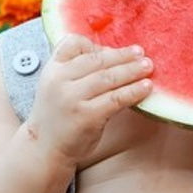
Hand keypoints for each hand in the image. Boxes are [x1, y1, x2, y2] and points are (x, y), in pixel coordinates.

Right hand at [27, 34, 152, 166]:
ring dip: (132, 71)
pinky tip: (146, 88)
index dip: (95, 45)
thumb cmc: (59, 115)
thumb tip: (114, 55)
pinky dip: (133, 91)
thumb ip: (76, 70)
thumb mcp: (57, 86)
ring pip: (108, 78)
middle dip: (122, 56)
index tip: (113, 48)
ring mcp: (72, 99)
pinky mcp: (86, 116)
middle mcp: (59, 81)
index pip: (73, 43)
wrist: (45, 148)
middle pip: (97, 60)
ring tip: (147, 66)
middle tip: (141, 53)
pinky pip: (115, 99)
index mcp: (52, 69)